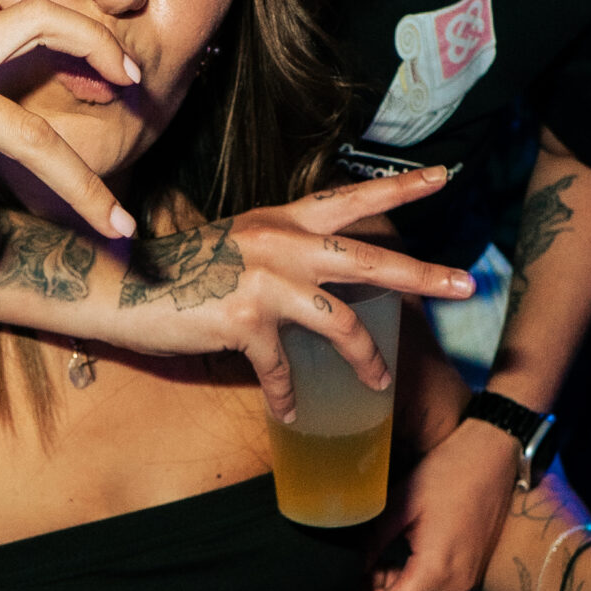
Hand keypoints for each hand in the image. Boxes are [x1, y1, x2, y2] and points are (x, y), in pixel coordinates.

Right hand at [109, 169, 476, 419]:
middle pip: (370, 259)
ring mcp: (265, 280)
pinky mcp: (244, 319)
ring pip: (341, 321)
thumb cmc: (181, 272)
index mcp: (282, 219)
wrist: (123, 286)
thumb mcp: (240, 246)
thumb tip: (318, 282)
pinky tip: (291, 412)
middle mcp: (281, 242)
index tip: (444, 178)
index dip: (399, 188)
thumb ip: (281, 255)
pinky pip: (282, 368)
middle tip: (467, 284)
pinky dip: (287, 394)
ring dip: (367, 358)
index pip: (351, 198)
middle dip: (423, 275)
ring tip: (380, 385)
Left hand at [359, 420, 515, 590]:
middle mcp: (455, 589)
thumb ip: (372, 543)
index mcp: (435, 572)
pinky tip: (404, 568)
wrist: (493, 458)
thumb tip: (352, 568)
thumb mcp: (399, 504)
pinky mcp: (471, 578)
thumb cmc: (448, 473)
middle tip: (362, 575)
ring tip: (381, 570)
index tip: (349, 582)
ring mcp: (467, 586)